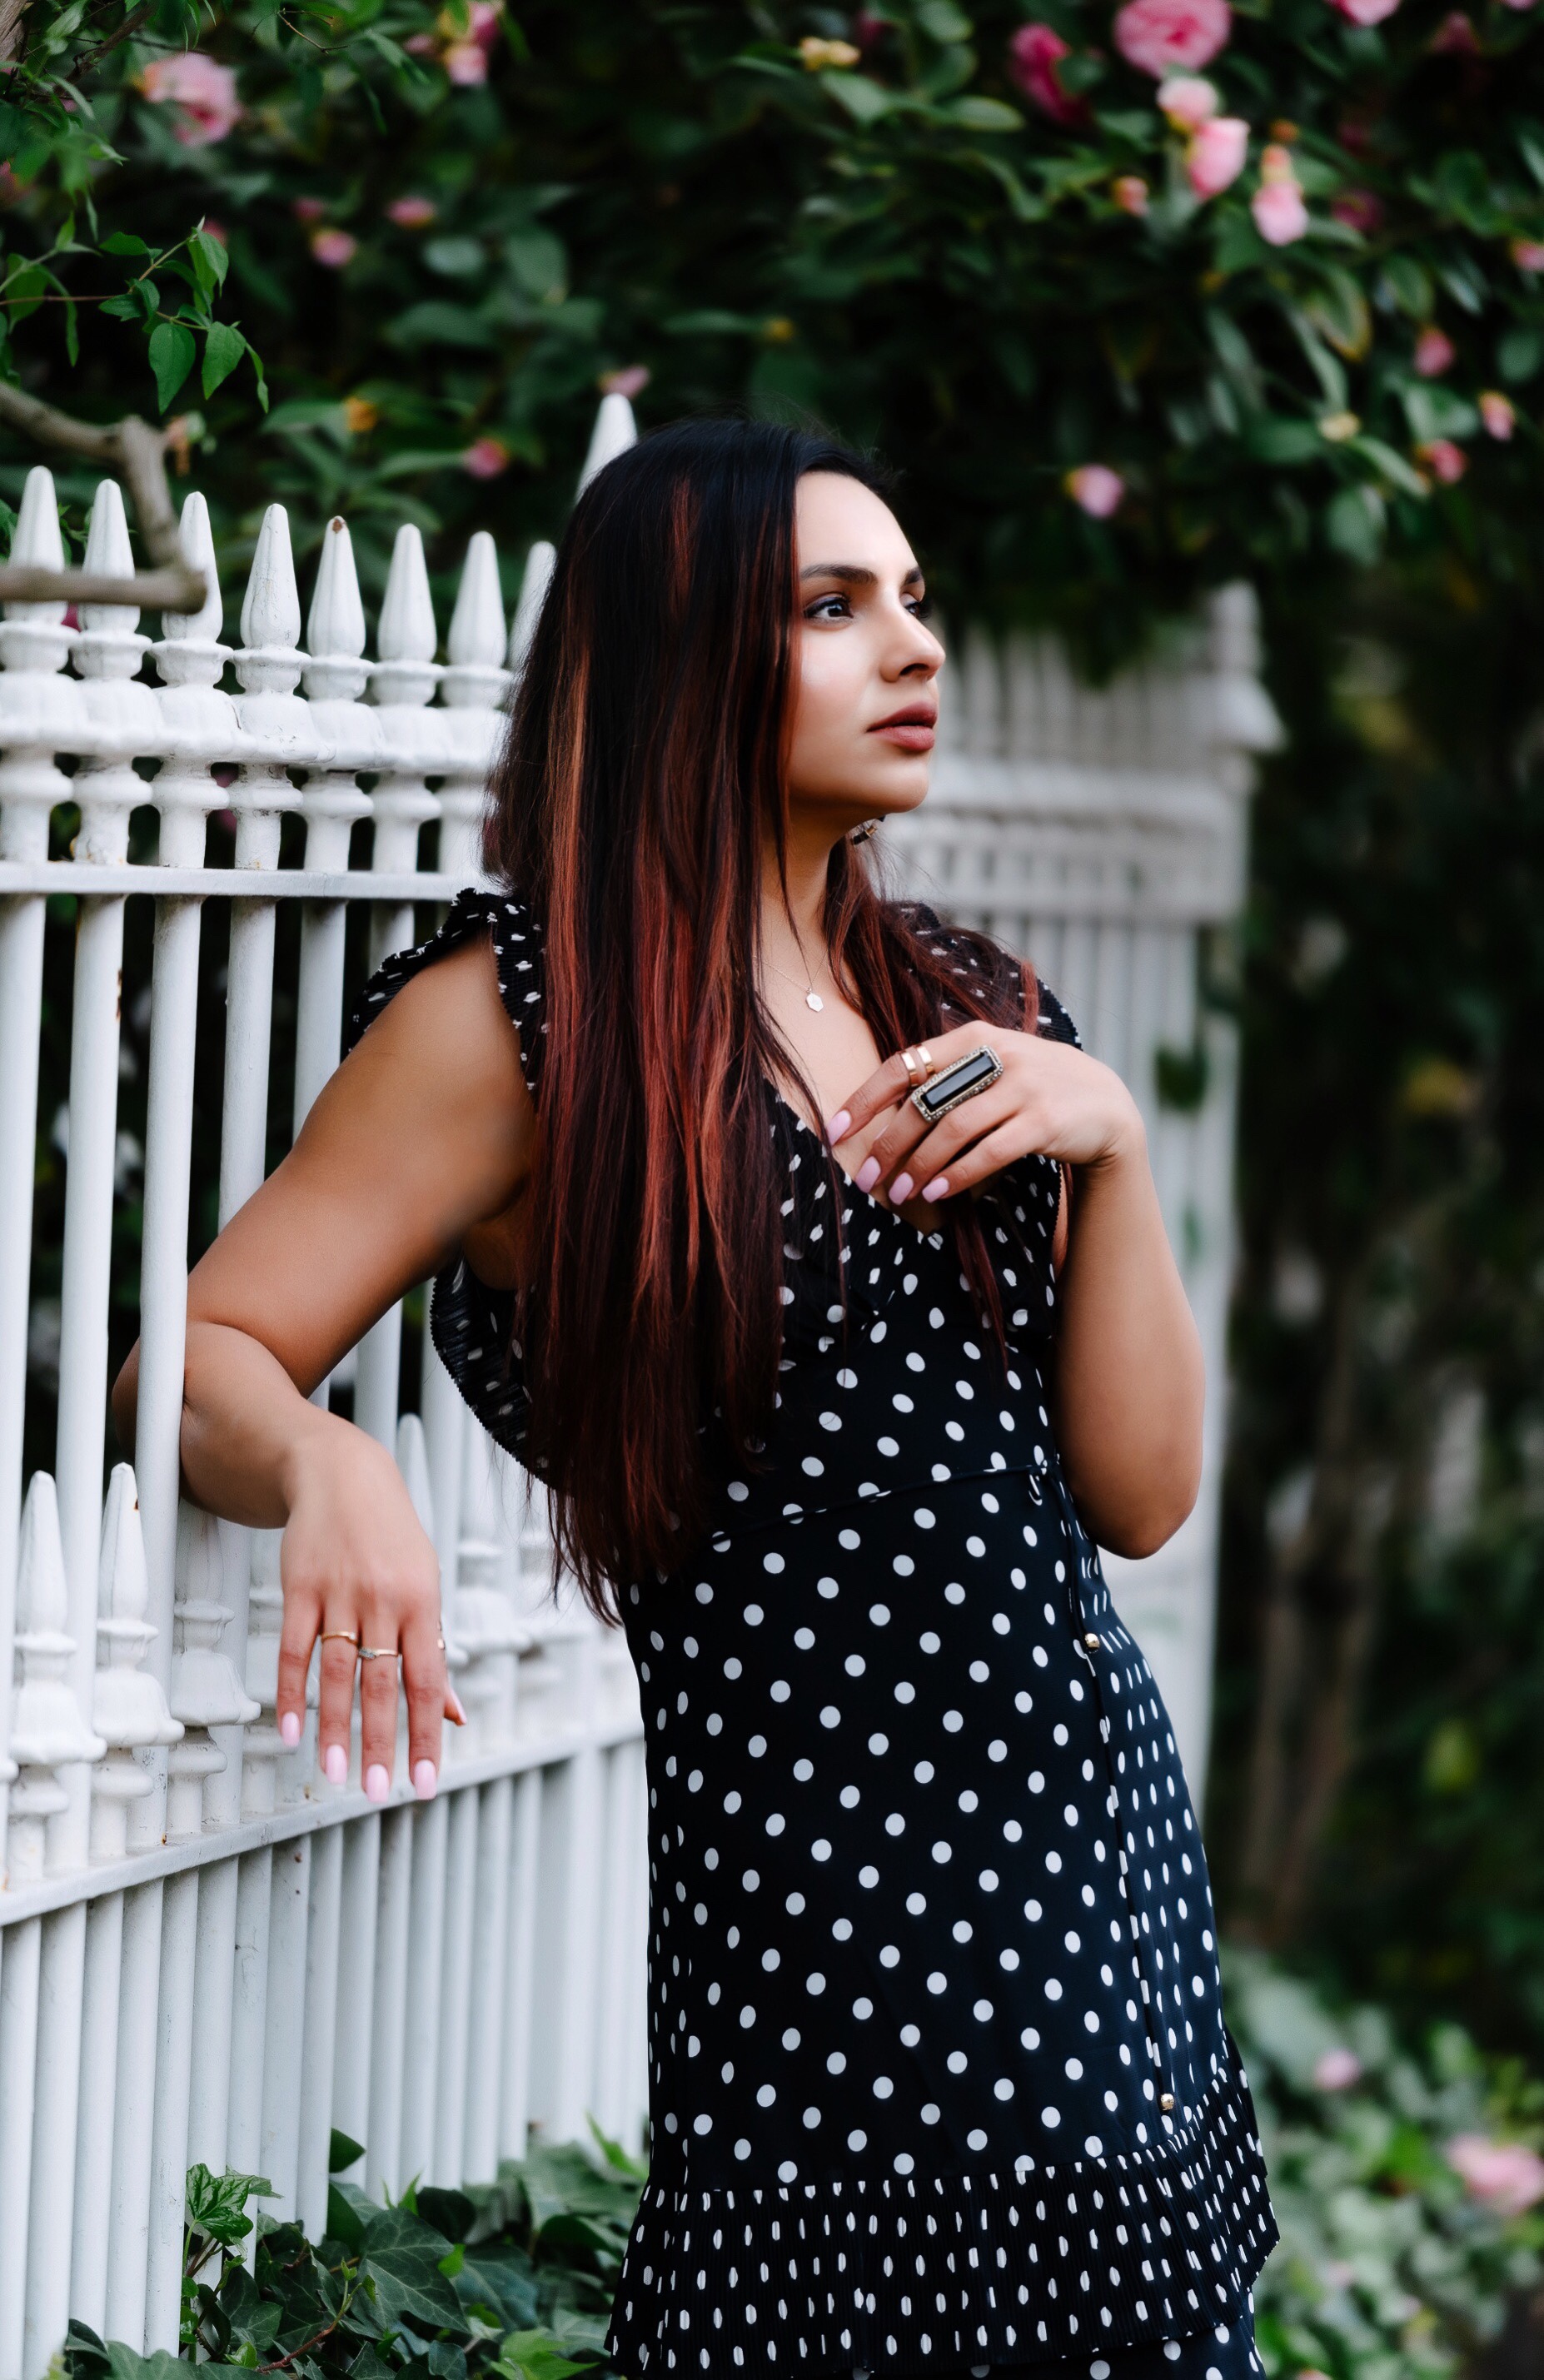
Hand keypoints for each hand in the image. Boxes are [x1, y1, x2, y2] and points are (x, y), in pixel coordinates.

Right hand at [276, 1416, 463, 1803]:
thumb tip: (454, 1715)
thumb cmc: (393, 1540)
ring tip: (334, 1774)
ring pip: (336, 1672)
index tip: (424, 1782)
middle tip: (379, 1791)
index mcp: (423, 1603)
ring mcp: (340, 1594)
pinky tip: (290, 1730)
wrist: (344, 1475)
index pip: (428, 1680)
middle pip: (383, 1683)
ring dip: (334, 1727)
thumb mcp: (425, 1587)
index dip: (426, 1735)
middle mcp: (384, 1601)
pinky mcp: (300, 1588)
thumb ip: (434, 1652)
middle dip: (382, 1742)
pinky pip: (294, 1649)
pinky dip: (291, 1692)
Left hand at [826, 1022, 1142, 1210]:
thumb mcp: (993, 1067)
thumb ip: (948, 1077)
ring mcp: (1024, 1086)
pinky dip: (959, 1174)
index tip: (834, 1133)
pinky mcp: (1045, 1121)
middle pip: (925, 1102)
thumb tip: (882, 1113)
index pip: (904, 1065)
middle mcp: (998, 1055)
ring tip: (899, 1195)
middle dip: (888, 1146)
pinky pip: (990, 1151)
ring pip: (954, 1128)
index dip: (864, 1101)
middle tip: (866, 1179)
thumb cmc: (1033, 1089)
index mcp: (974, 1038)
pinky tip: (938, 1193)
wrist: (1105, 1103)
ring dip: (920, 1166)